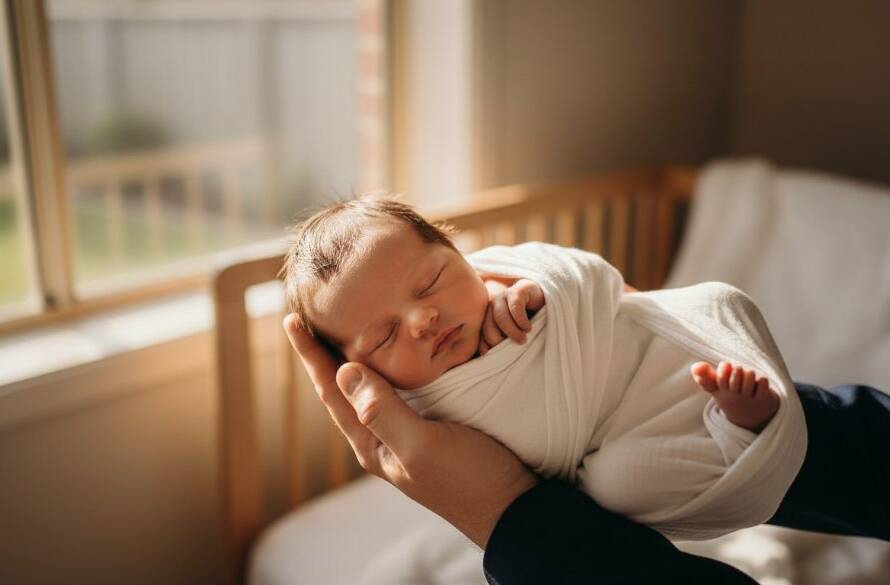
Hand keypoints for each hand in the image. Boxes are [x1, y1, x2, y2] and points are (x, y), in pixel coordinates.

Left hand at [283, 313, 538, 547]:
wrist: (510, 507)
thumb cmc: (467, 479)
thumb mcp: (422, 445)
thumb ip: (383, 410)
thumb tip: (344, 371)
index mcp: (371, 442)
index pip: (331, 390)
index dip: (311, 355)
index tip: (291, 320)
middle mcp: (382, 436)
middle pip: (343, 387)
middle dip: (325, 351)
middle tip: (312, 314)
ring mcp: (406, 431)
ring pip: (371, 386)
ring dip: (355, 355)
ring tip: (343, 326)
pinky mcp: (431, 425)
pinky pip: (399, 388)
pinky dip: (389, 364)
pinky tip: (395, 351)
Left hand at [478, 278, 545, 355]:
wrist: (549, 304)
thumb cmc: (530, 325)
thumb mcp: (514, 337)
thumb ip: (501, 344)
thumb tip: (486, 359)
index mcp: (487, 318)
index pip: (480, 335)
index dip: (487, 348)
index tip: (498, 359)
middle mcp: (493, 306)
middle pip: (488, 326)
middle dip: (499, 341)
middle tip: (514, 348)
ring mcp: (504, 295)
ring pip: (500, 317)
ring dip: (512, 332)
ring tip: (523, 340)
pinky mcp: (518, 290)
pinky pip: (515, 307)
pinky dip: (521, 321)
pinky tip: (529, 328)